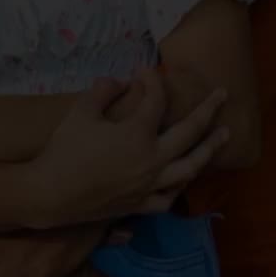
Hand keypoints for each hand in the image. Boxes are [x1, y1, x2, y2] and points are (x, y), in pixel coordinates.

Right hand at [24, 70, 228, 227]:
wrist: (51, 194)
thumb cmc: (64, 151)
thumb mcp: (80, 112)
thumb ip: (102, 92)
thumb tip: (118, 81)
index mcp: (138, 133)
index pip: (156, 99)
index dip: (153, 80)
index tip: (145, 71)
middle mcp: (152, 159)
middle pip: (190, 131)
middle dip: (208, 109)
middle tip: (223, 94)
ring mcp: (150, 185)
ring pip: (190, 167)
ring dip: (210, 149)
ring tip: (224, 136)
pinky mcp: (140, 205)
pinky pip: (169, 198)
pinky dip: (180, 187)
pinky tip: (185, 179)